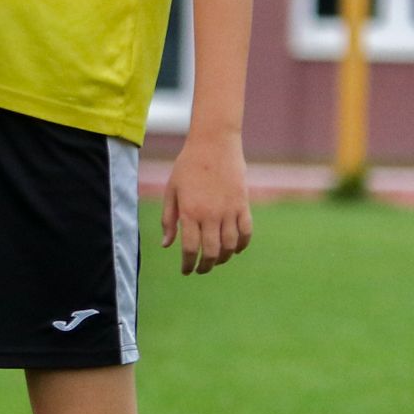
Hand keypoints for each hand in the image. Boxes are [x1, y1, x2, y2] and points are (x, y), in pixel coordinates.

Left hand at [161, 135, 253, 275]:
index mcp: (189, 211)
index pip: (189, 248)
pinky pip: (246, 232)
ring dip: (223, 258)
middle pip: (211, 252)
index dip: (188, 264)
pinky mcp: (242, 204)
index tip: (186, 270)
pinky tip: (235, 249)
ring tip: (217, 260)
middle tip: (201, 269)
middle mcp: (210, 214)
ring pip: (230, 246)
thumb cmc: (188, 165)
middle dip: (206, 266)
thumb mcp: (172, 190)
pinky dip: (242, 245)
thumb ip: (168, 219)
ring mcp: (229, 210)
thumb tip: (167, 245)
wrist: (214, 143)